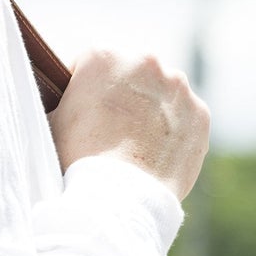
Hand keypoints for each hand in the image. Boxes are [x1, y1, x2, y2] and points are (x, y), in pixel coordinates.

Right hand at [48, 50, 210, 200]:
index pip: (92, 65)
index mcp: (104, 56)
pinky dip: (176, 132)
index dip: (87, 89)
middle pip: (132, 74)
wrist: (118, 199)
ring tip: (138, 145)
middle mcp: (145, 61)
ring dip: (153, 110)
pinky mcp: (200, 114)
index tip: (88, 110)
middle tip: (114, 130)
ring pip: (163, 94)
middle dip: (125, 95)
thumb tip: (76, 99)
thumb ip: (70, 98)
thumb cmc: (79, 161)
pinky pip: (186, 119)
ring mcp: (178, 87)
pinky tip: (159, 154)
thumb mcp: (55, 120)